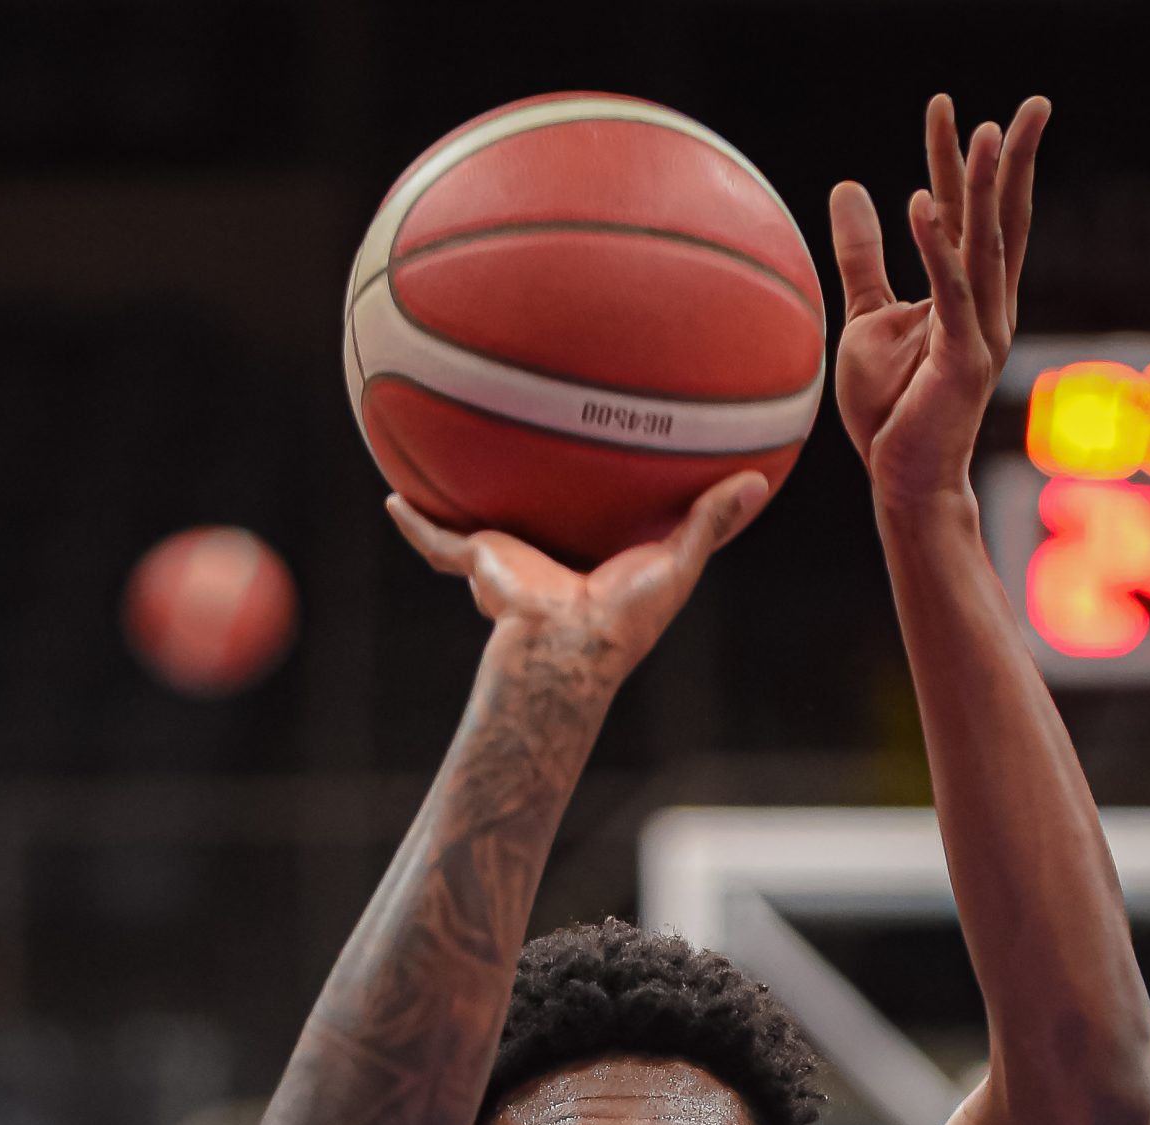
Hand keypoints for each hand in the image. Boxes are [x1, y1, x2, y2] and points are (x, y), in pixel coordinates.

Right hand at [386, 472, 766, 685]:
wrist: (567, 645)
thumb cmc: (625, 618)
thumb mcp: (677, 563)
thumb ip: (711, 522)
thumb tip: (758, 482)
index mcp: (591, 558)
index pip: (594, 521)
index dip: (601, 497)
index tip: (610, 463)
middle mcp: (546, 556)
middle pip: (532, 518)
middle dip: (525, 497)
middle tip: (526, 455)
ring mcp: (507, 560)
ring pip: (477, 529)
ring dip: (457, 508)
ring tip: (441, 468)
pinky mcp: (478, 560)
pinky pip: (435, 541)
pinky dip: (413, 523)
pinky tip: (391, 499)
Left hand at [830, 92, 1046, 508]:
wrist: (906, 481)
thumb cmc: (889, 409)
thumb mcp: (865, 316)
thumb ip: (861, 255)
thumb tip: (850, 185)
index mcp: (968, 291)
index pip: (965, 212)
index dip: (958, 159)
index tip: (946, 106)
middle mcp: (986, 305)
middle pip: (999, 218)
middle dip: (1011, 159)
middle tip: (1031, 103)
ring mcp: (980, 332)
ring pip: (986, 246)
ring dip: (983, 189)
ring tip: (982, 133)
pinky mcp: (962, 361)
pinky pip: (948, 295)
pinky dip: (935, 251)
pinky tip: (920, 205)